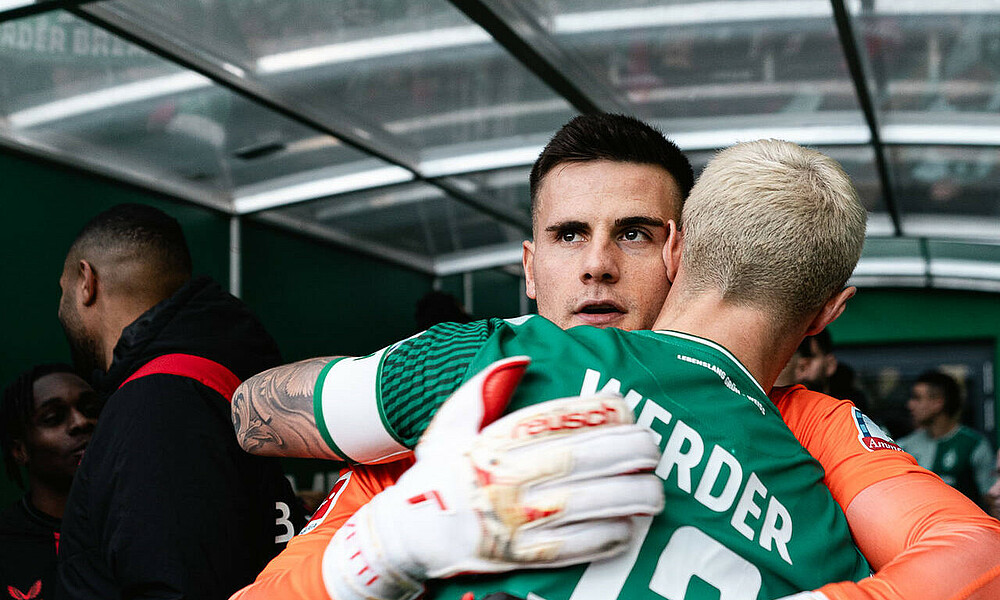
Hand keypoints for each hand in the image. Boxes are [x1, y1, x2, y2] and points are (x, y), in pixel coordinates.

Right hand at [322, 356, 663, 599]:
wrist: (410, 534)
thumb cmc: (438, 475)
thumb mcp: (450, 424)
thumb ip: (484, 388)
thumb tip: (521, 358)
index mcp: (492, 442)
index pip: (555, 419)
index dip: (597, 411)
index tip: (625, 408)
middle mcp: (505, 478)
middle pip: (581, 459)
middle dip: (627, 452)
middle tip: (654, 448)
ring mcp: (514, 520)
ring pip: (586, 504)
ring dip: (630, 496)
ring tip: (654, 490)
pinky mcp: (521, 555)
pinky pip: (575, 547)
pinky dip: (609, 536)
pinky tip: (630, 526)